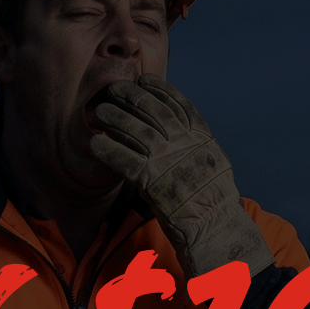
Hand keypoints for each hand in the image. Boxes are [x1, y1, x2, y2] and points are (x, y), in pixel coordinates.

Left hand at [89, 74, 276, 277]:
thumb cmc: (213, 202)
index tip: (144, 80)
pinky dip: (108, 150)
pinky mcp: (153, 181)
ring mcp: (169, 161)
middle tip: (114, 88)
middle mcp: (186, 144)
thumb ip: (196, 146)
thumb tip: (180, 134)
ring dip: (115, 119)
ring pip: (136, 131)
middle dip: (132, 97)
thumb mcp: (213, 164)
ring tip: (99, 111)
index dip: (160, 90)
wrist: (215, 228)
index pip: (179, 105)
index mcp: (202, 138)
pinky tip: (95, 144)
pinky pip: (124, 160)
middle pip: (154, 111)